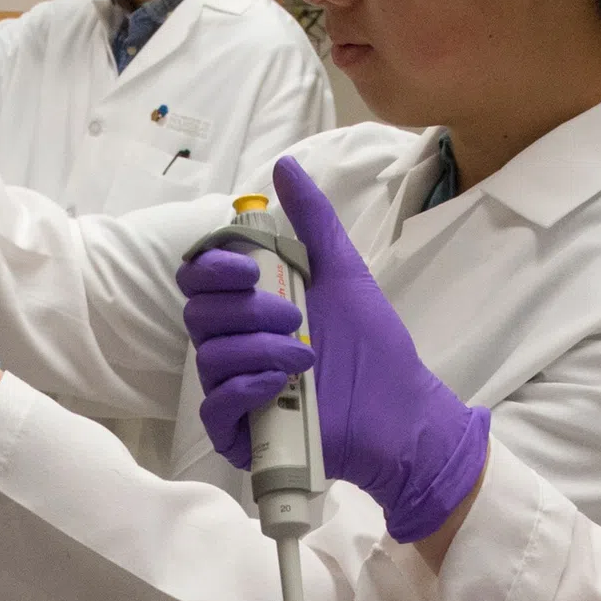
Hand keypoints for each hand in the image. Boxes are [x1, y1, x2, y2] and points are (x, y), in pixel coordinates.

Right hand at [176, 156, 491, 541]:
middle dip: (246, 309)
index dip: (212, 267)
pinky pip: (215, 408)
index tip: (248, 268)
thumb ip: (313, 220)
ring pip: (209, 358)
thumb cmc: (372, 345)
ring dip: (258, 349)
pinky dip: (244, 388)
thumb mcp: (343, 271)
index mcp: (249, 307)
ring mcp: (235, 391)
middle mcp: (234, 346)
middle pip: (198, 314)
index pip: (199, 279)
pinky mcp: (240, 434)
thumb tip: (285, 166)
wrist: (402, 411)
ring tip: (307, 357)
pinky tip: (280, 384)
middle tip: (296, 317)